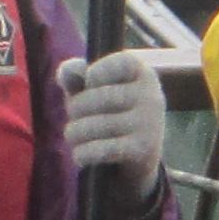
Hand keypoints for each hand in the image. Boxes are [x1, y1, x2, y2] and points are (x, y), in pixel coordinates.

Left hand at [58, 51, 168, 186]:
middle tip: (74, 118)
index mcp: (144, 74)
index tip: (90, 84)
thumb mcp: (93, 89)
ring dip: (74, 134)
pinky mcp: (143, 149)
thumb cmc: (111, 112)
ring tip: (73, 136)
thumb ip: (76, 75)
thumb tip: (68, 70)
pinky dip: (83, 154)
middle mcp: (151, 96)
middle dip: (74, 110)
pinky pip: (101, 150)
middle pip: (96, 98)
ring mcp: (149, 124)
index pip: (117, 64)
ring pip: (94, 126)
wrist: (141, 155)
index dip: (95, 73)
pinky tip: (80, 155)